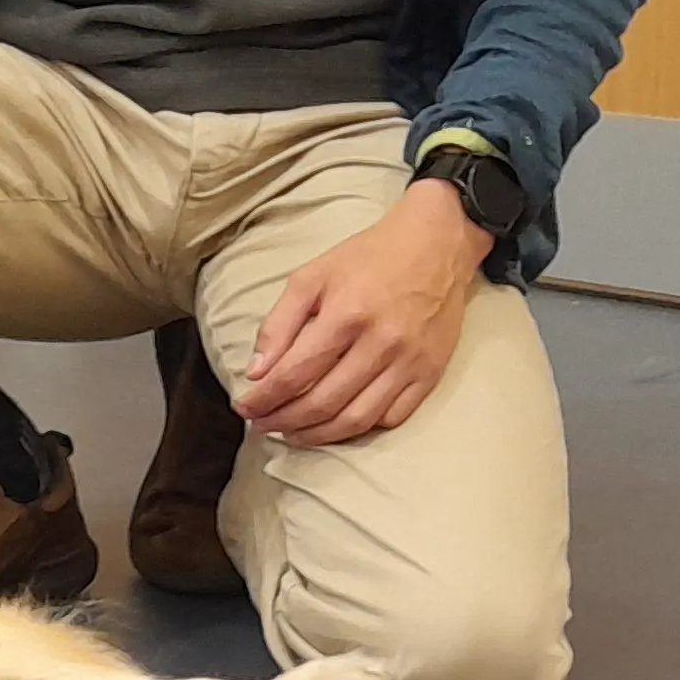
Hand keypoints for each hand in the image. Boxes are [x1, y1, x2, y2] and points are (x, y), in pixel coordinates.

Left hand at [236, 183, 490, 445]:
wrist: (436, 244)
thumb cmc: (367, 258)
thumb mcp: (311, 277)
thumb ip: (279, 324)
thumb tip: (256, 372)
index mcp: (346, 316)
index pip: (294, 374)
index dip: (264, 399)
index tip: (244, 409)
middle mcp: (381, 343)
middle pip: (322, 403)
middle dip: (283, 422)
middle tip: (262, 424)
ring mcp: (410, 362)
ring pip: (356, 420)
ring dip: (316, 435)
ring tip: (291, 433)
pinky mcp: (431, 372)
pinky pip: (392, 417)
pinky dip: (359, 429)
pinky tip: (336, 424)